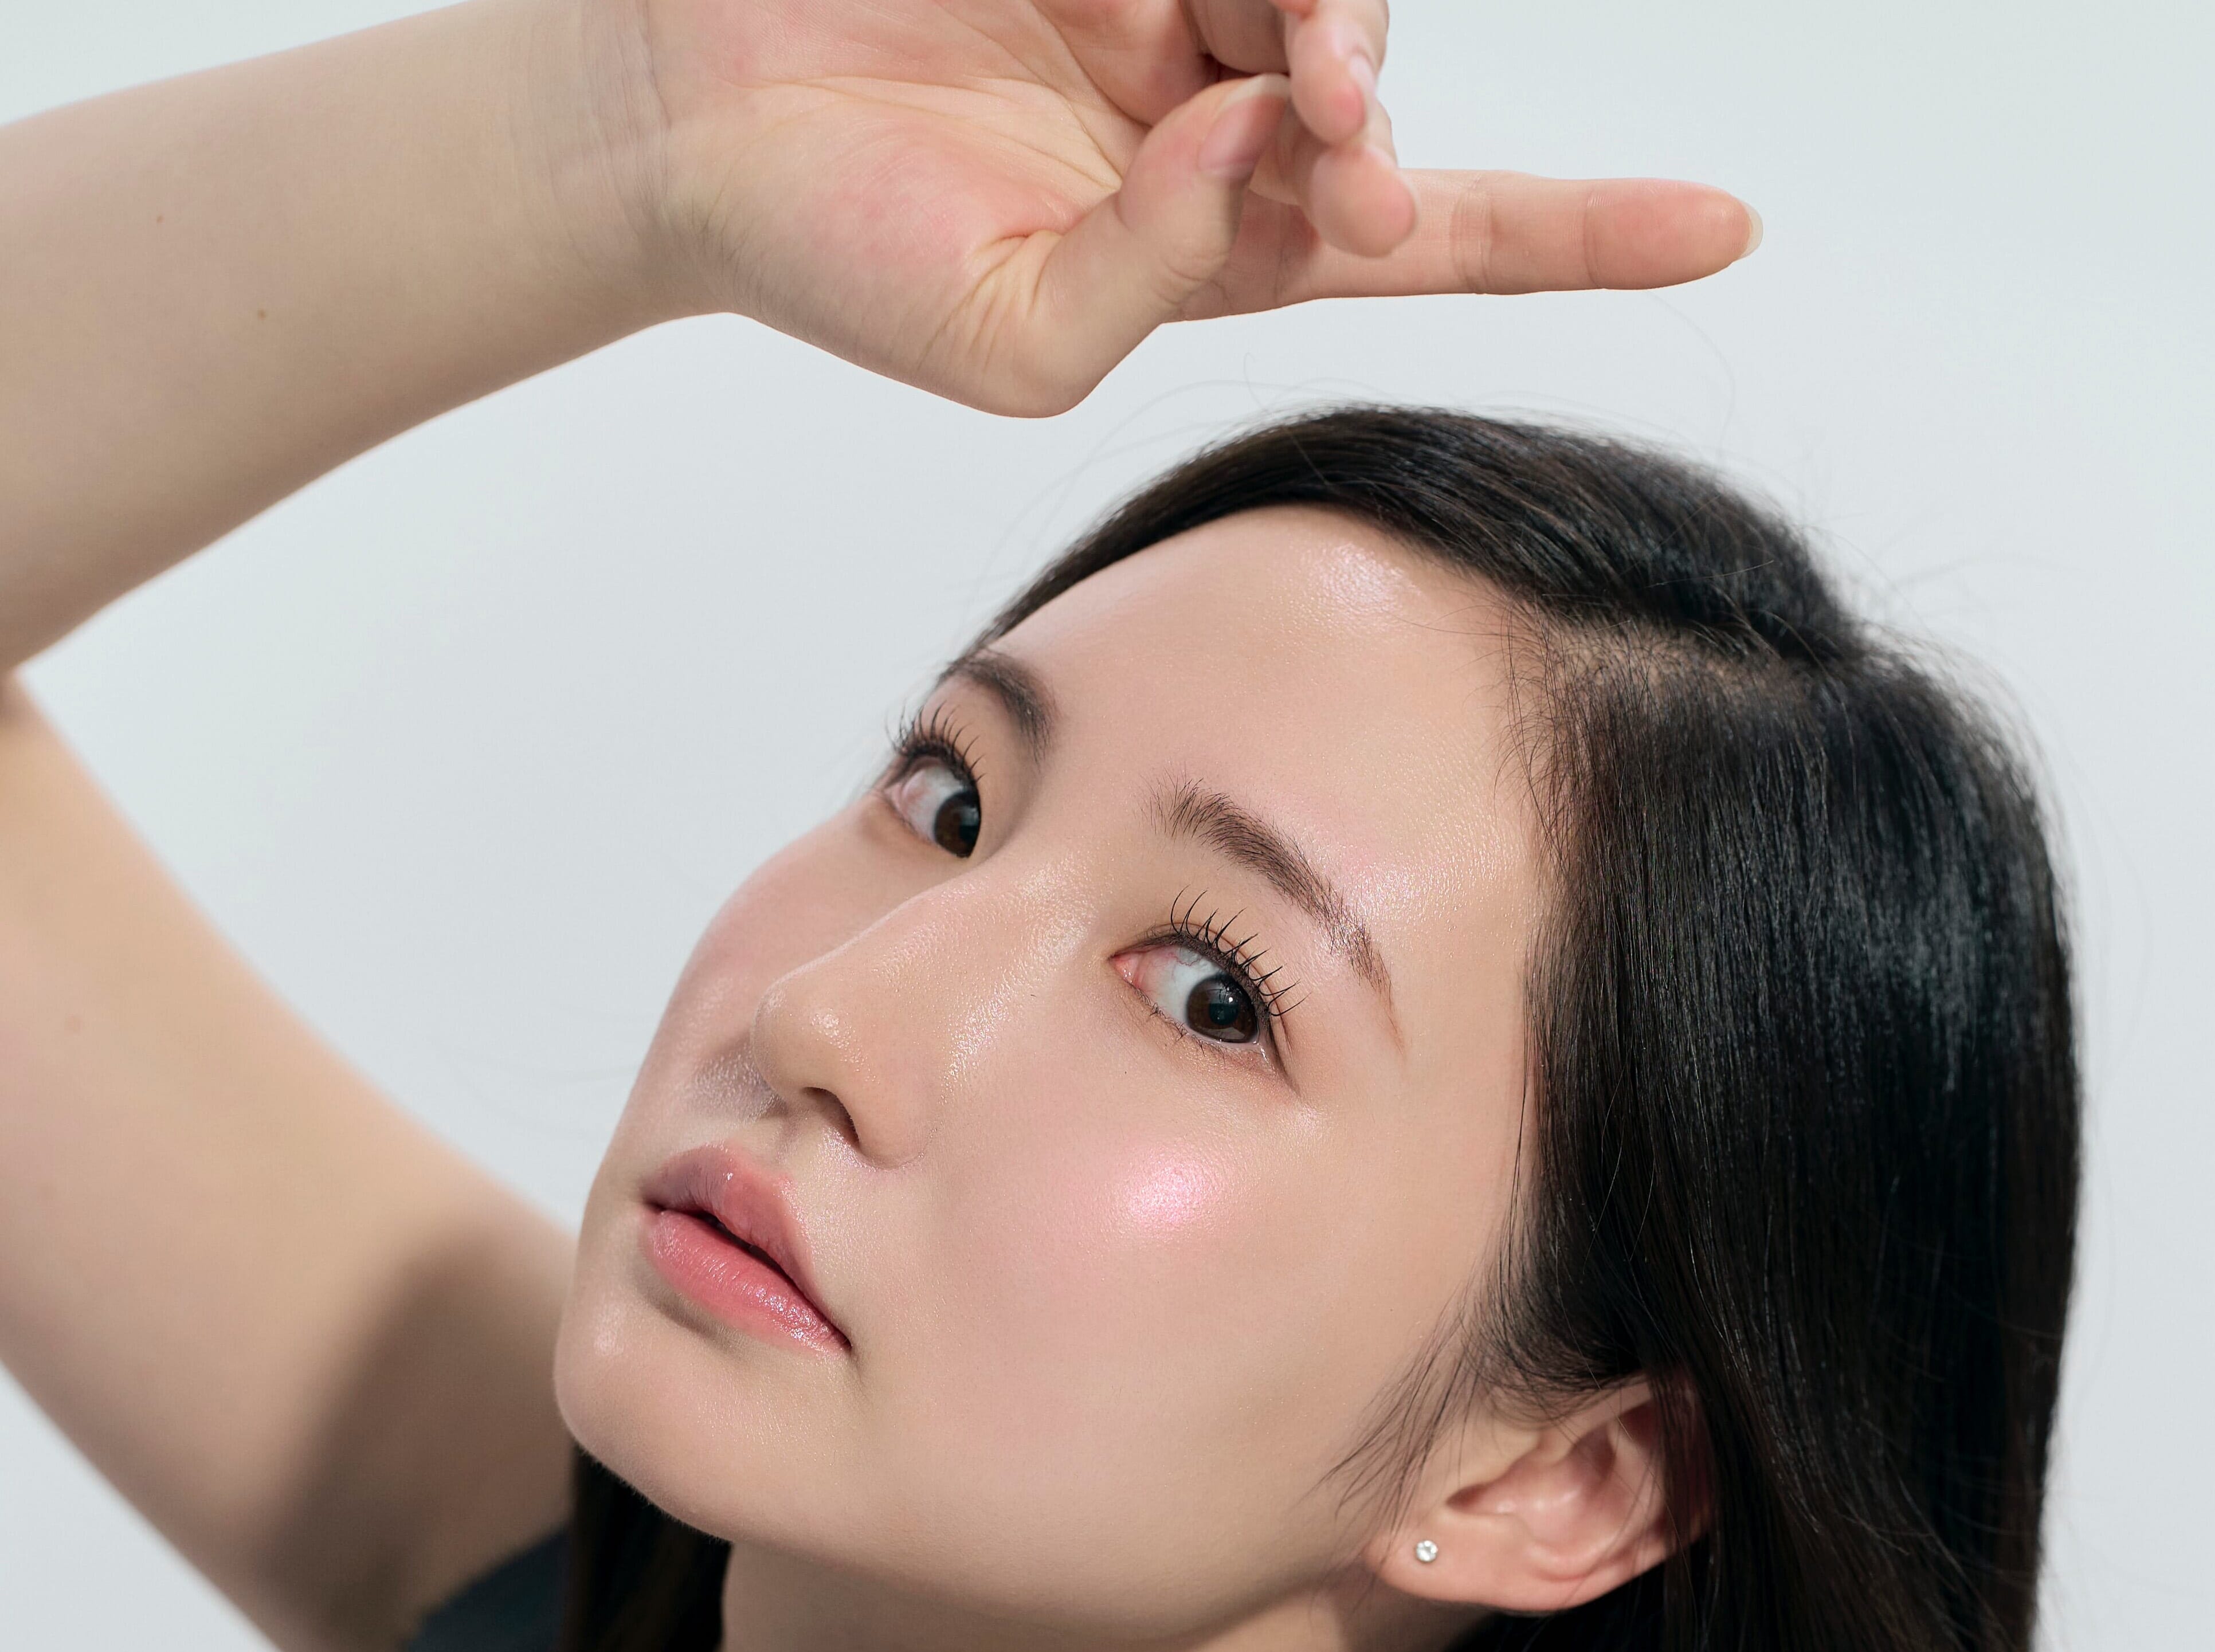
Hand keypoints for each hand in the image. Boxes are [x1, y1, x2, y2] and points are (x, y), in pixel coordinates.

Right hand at [591, 0, 1757, 414]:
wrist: (678, 115)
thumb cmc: (834, 253)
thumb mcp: (1007, 341)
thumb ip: (1157, 276)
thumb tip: (1270, 147)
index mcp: (1218, 236)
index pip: (1433, 236)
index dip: (1579, 235)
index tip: (1727, 229)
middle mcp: (1215, 105)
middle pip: (1374, 71)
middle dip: (1375, 90)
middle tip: (1317, 113)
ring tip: (1255, 55)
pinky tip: (1173, 14)